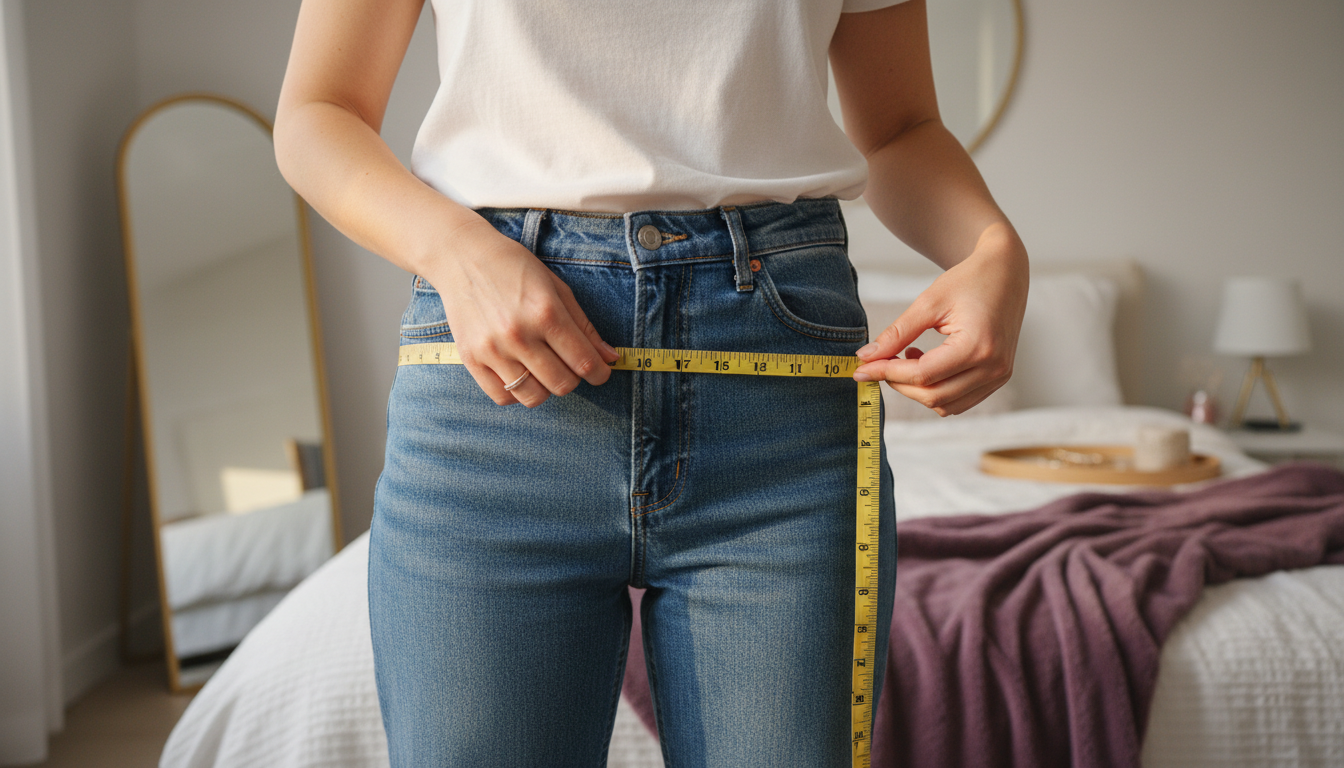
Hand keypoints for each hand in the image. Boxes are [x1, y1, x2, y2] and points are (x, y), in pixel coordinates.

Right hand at [422, 219, 619, 407]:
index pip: (584, 362)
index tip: (601, 372)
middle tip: (569, 365)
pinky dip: (517, 393)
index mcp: (545, 312)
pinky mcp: (470, 359)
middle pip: (562, 384)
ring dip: (546, 388)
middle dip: (573, 378)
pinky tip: (520, 374)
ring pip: (533, 397)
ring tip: (543, 370)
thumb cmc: (514, 268)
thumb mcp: (557, 288)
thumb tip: (610, 358)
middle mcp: (518, 334)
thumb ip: (584, 326)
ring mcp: (492, 349)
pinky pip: (502, 396)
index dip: (600, 373)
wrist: (462, 257)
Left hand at [853, 224, 1027, 415]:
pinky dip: (936, 390)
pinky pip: (959, 400)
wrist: (1005, 272)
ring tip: (906, 358)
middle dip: (898, 384)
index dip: (887, 373)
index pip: (923, 375)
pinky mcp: (998, 378)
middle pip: (933, 396)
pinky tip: (925, 363)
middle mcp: (994, 367)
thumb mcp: (928, 302)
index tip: (861, 369)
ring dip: (917, 390)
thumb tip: (866, 358)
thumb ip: (897, 333)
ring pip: (945, 405)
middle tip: (878, 364)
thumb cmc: (968, 280)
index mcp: (978, 346)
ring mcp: (999, 376)